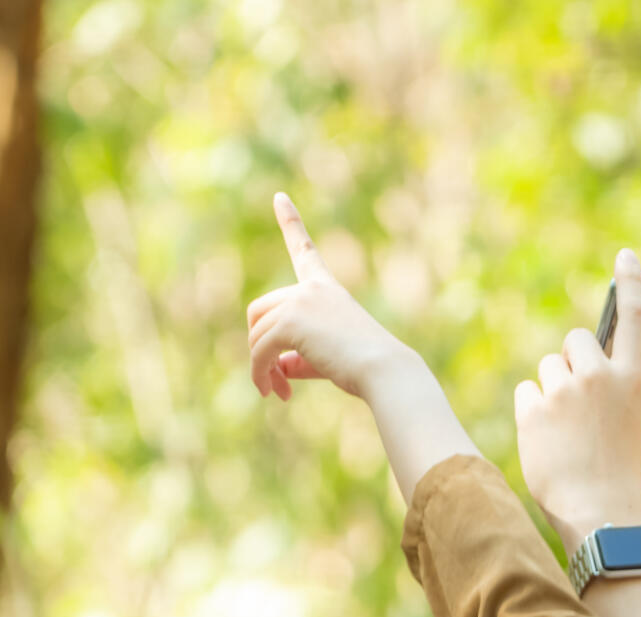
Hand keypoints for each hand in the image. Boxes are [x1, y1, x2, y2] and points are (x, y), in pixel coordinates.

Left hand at [245, 193, 413, 402]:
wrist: (383, 370)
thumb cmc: (364, 368)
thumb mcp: (326, 357)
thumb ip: (298, 357)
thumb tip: (276, 368)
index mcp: (325, 288)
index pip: (304, 251)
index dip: (291, 222)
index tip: (280, 197)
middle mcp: (310, 288)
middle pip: (259, 310)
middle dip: (258, 345)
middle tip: (274, 381)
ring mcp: (300, 301)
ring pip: (256, 334)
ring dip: (260, 366)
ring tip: (277, 392)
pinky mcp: (290, 322)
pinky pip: (260, 350)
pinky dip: (260, 374)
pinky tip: (274, 394)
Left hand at [513, 249, 640, 547]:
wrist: (598, 511)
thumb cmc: (614, 469)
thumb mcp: (625, 419)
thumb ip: (606, 385)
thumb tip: (572, 361)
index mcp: (633, 379)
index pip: (635, 318)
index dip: (631, 282)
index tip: (625, 256)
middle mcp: (600, 376)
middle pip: (575, 340)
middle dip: (571, 361)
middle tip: (578, 402)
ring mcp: (565, 390)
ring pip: (547, 366)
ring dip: (550, 389)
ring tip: (565, 430)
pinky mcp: (534, 407)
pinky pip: (526, 391)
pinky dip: (531, 411)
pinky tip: (546, 439)